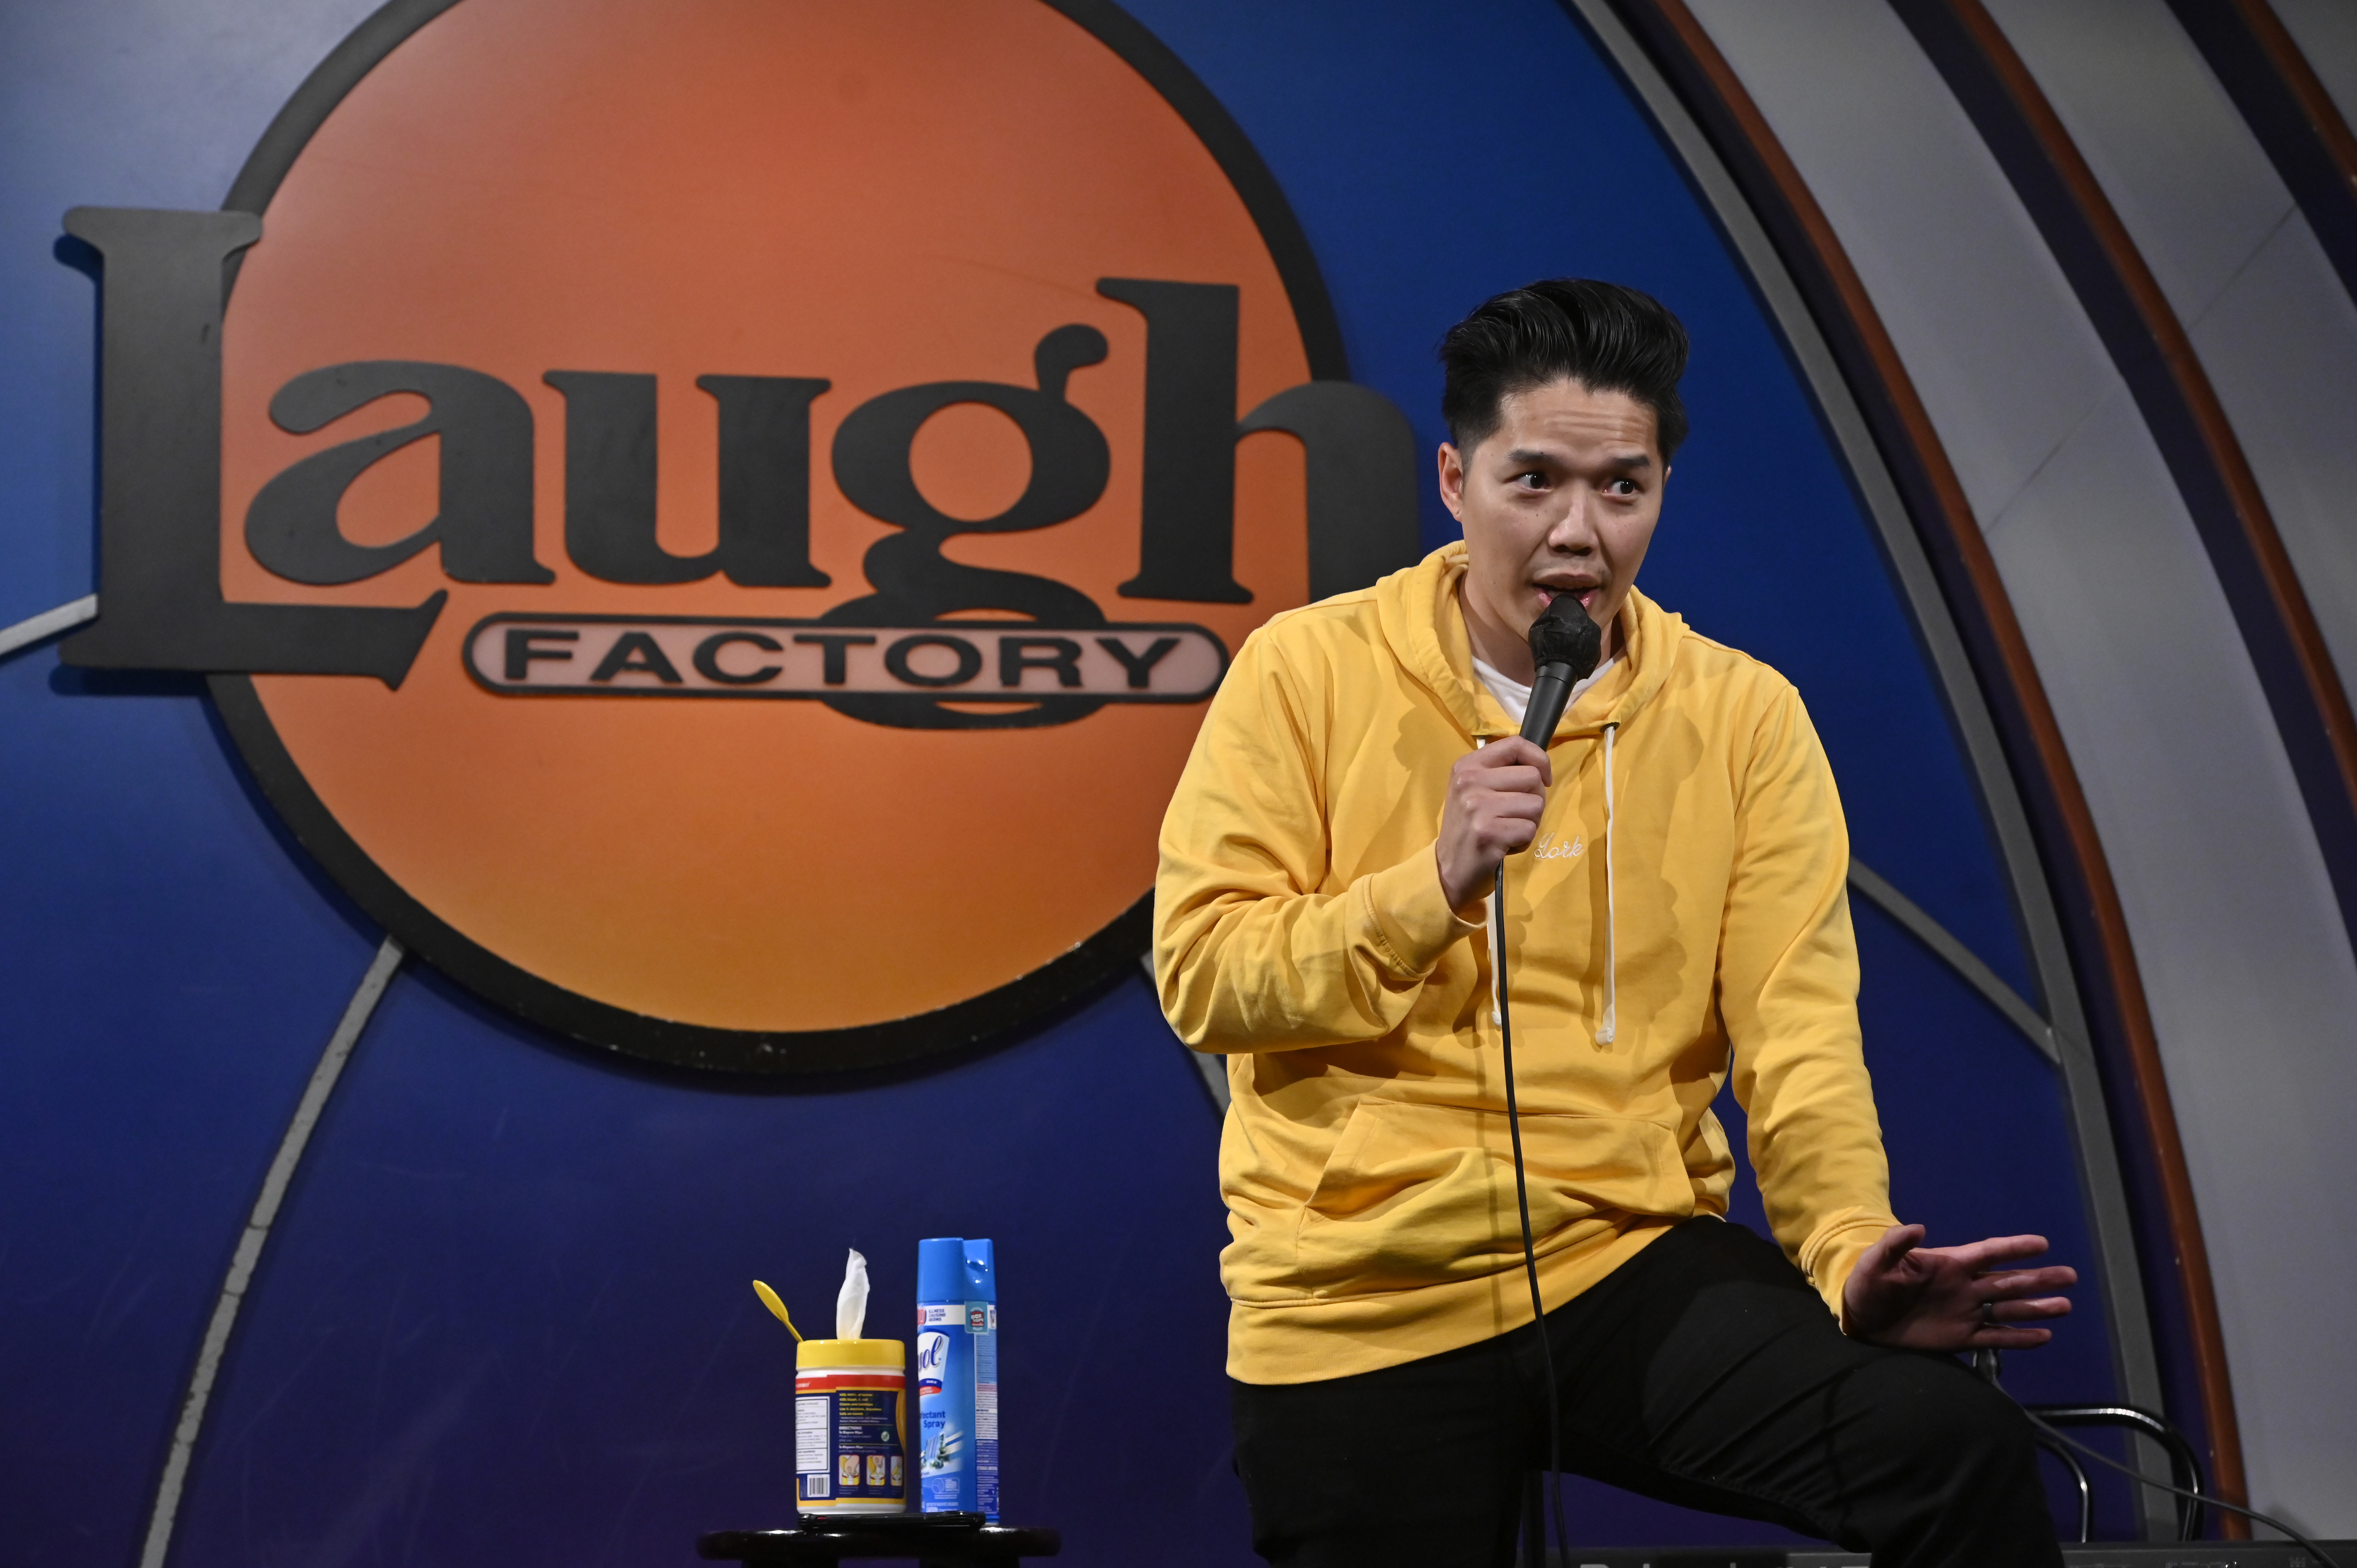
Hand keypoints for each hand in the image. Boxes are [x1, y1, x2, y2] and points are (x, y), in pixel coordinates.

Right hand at [1436, 737, 1549, 912]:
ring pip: (1536, 804)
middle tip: (1514, 814)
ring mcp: (1478, 806)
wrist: (1448, 867)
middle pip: (1532, 777)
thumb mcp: (1474, 789)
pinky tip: (1504, 844)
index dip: (1539, 759)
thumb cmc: (1469, 826)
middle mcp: (1469, 781)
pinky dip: (1523, 841)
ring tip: (1507, 830)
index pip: (1516, 744)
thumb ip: (1501, 772)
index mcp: (1467, 765)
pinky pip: (1530, 829)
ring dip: (1529, 822)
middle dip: (1533, 798)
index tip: (1543, 778)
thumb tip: (1540, 767)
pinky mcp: (1488, 832)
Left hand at [1840, 1225, 2074, 1351]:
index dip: (2014, 1247)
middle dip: (2039, 1279)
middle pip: (2008, 1282)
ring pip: (2009, 1310)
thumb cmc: (1870, 1282)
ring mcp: (1966, 1312)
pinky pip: (1996, 1338)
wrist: (1863, 1317)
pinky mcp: (1962, 1338)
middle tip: (2071, 1276)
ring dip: (2036, 1308)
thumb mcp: (1875, 1260)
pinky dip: (2020, 1338)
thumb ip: (1895, 1244)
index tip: (2042, 1244)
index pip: (1988, 1253)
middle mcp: (1966, 1287)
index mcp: (1949, 1264)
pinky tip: (2044, 1336)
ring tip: (2066, 1305)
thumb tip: (1918, 1227)